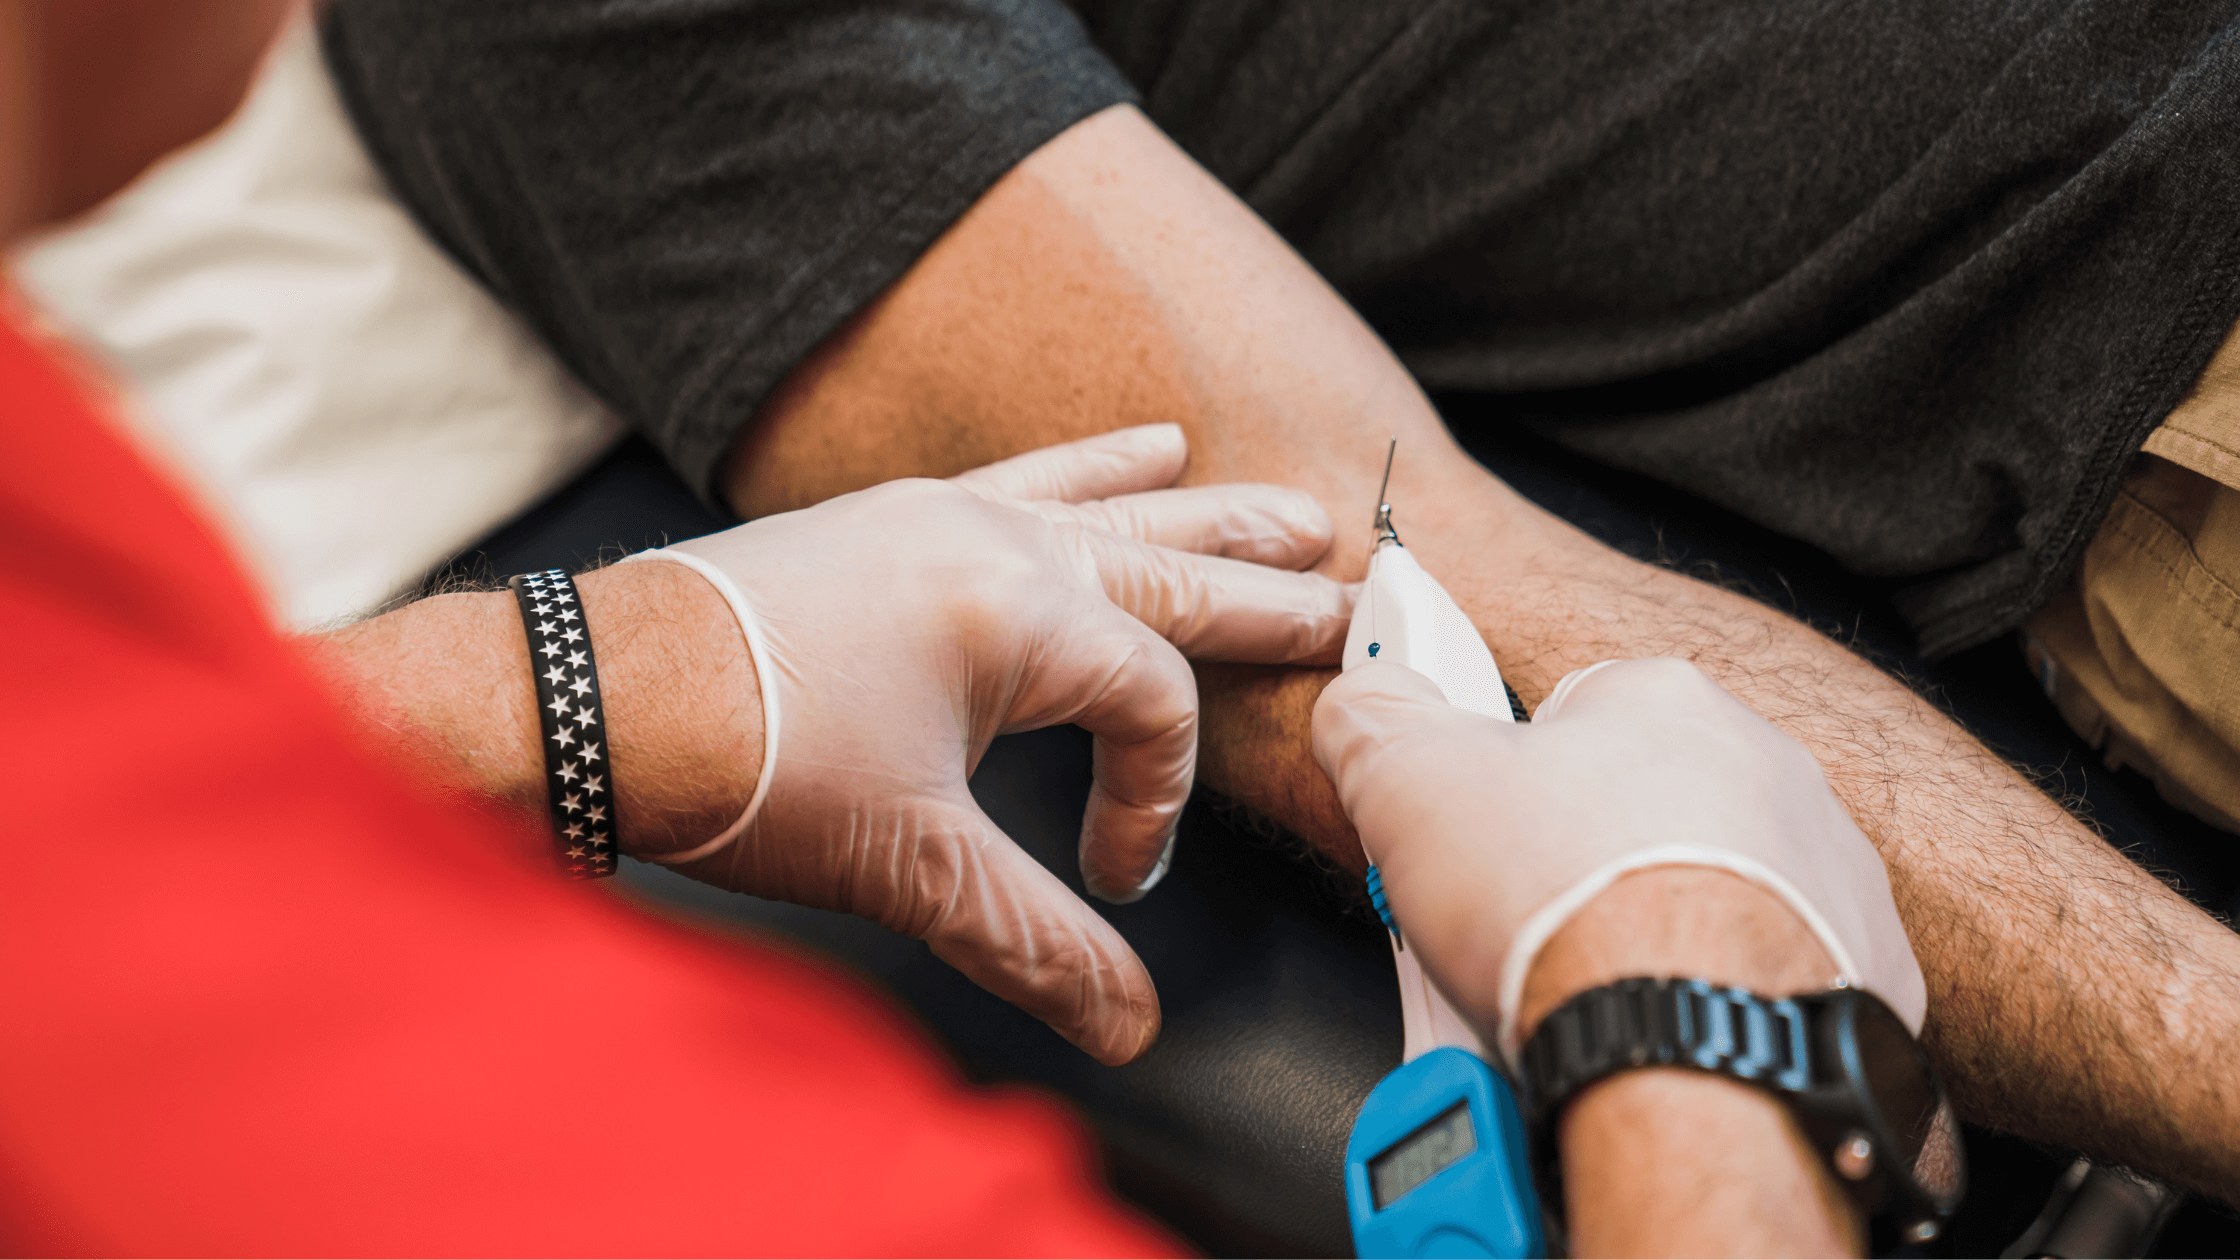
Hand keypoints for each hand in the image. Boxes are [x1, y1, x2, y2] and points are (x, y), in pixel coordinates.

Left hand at [646, 425, 1353, 1063]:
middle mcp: (995, 544)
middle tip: (1356, 601)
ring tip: (1287, 510)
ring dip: (1208, 518)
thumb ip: (1035, 940)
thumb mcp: (910, 865)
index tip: (1121, 874)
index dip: (1158, 801)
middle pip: (1172, 574)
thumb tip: (1128, 1022)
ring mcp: (944, 517)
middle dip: (1270, 600)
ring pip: (1114, 510)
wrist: (599, 696)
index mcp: (1016, 614)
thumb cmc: (744, 761)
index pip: (1151, 706)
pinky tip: (1138, 444)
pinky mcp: (895, 517)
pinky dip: (1093, 465)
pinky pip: (1026, 477)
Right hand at [1311, 656, 1925, 1062]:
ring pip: (1710, 890)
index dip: (1500, 783)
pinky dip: (1717, 999)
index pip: (1565, 713)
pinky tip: (1661, 1027)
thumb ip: (1372, 718)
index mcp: (1661, 701)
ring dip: (1650, 932)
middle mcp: (1764, 768)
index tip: (1470, 838)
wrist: (1690, 1056)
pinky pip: (1773, 973)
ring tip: (1583, 989)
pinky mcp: (1861, 968)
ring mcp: (1825, 870)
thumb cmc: (1571, 913)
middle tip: (1515, 928)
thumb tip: (1361, 698)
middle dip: (1575, 864)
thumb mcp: (1408, 783)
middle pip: (1639, 806)